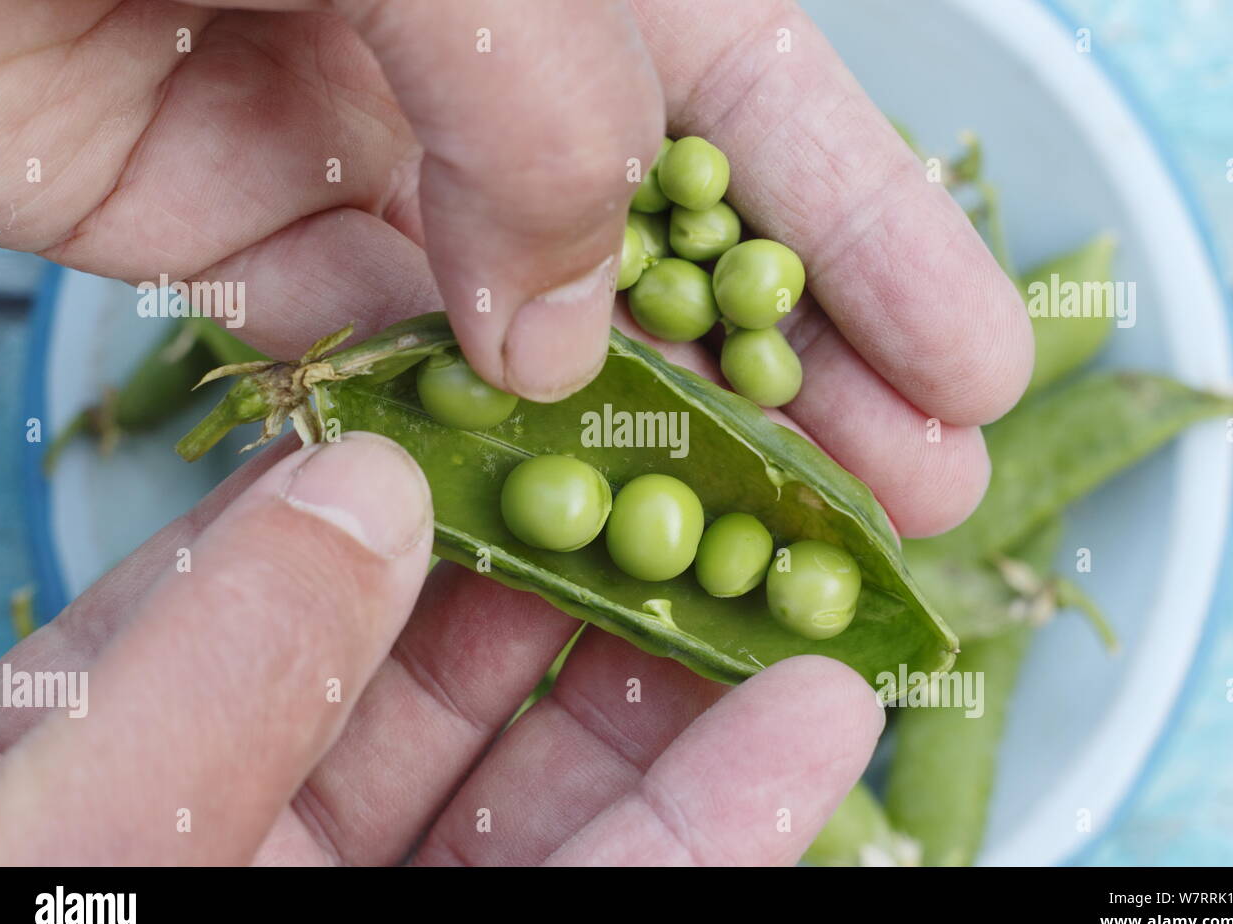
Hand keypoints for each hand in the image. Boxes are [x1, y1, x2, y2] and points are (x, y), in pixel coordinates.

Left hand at [0, 0, 1028, 534]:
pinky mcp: (255, 246)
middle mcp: (490, 70)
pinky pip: (381, 367)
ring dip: (649, 442)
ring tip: (763, 545)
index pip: (770, 115)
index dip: (884, 249)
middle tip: (915, 495)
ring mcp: (377, 167)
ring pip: (545, 334)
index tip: (978, 371)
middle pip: (684, 249)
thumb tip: (566, 343)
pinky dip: (456, 444)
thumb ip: (541, 113)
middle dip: (806, 377)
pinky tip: (539, 521)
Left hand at [0, 433, 881, 864]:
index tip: (548, 397)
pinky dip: (716, 818)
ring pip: (557, 786)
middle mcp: (264, 832)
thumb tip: (363, 480)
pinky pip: (613, 890)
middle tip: (715, 473)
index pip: (296, 581)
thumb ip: (210, 673)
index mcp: (127, 765)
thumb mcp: (72, 848)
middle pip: (455, 674)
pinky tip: (807, 729)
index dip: (426, 480)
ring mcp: (385, 908)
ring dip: (691, 690)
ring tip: (806, 588)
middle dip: (594, 570)